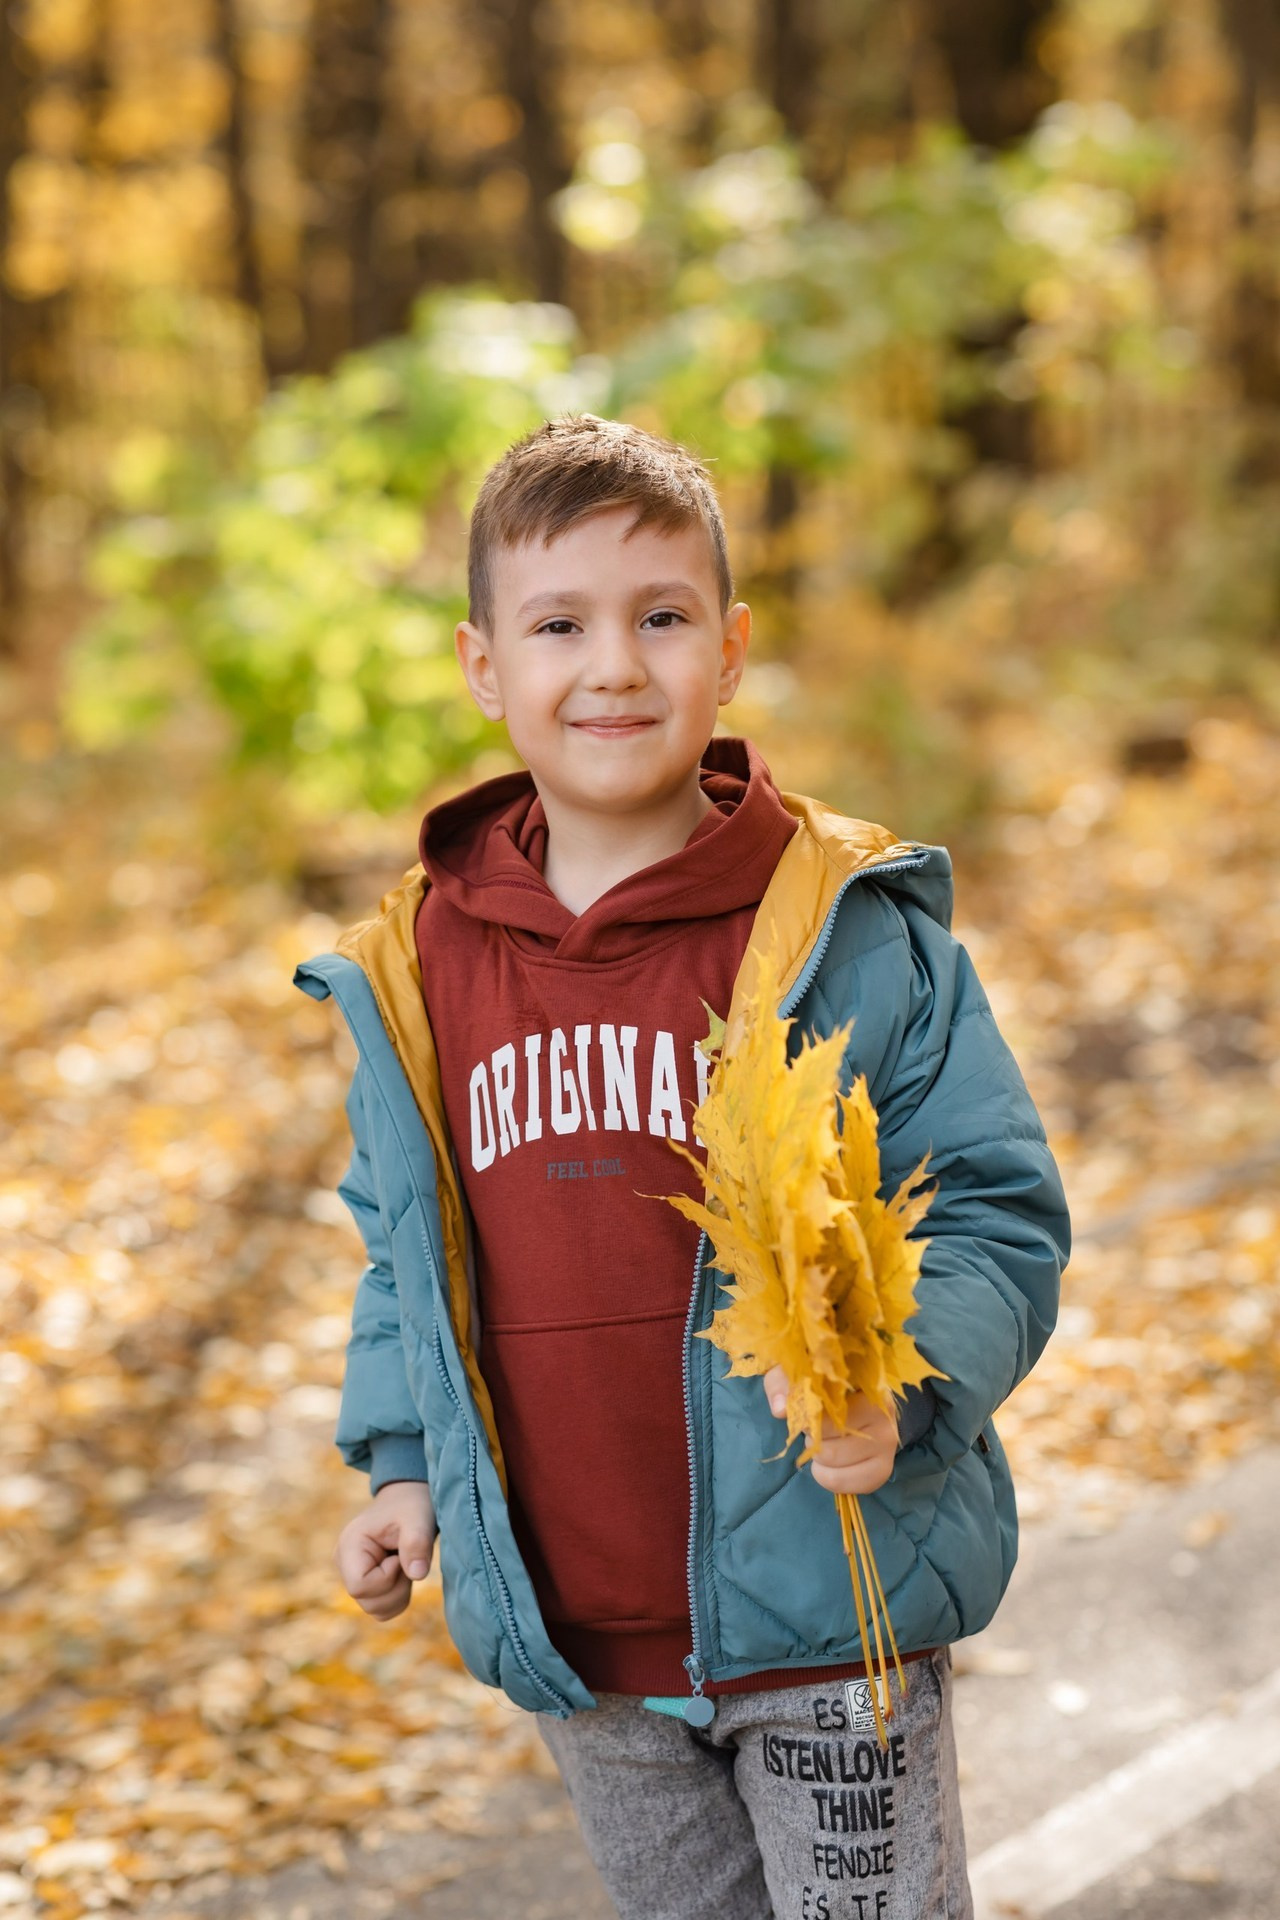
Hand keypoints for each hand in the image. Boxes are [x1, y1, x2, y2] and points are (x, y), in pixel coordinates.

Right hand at [334, 1481, 437, 1620]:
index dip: (386, 1578)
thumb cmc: (411, 1506)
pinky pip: (380, 1610)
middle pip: (368, 1602)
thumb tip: (417, 1575)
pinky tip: (403, 1574)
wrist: (408, 1502)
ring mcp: (351, 1575)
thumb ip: (416, 1543)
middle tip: (407, 1560)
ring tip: (405, 1564)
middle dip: (396, 1588)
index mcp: (349, 1545)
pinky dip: (397, 1599)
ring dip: (399, 1594)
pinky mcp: (364, 1585)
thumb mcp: (418, 1518)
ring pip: (375, 1609)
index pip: (359, 1585)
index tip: (399, 1556)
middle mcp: (344, 1563)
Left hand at [762, 1367, 898, 1495]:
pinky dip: (831, 1479)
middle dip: (812, 1439)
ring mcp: (888, 1443)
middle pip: (829, 1434)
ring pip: (835, 1461)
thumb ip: (783, 1383)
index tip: (806, 1412)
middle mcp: (884, 1413)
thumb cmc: (824, 1385)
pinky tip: (831, 1466)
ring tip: (824, 1444)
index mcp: (865, 1383)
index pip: (829, 1407)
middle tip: (815, 1430)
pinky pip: (849, 1483)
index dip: (808, 1415)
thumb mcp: (798, 1374)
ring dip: (819, 1459)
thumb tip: (780, 1411)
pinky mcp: (884, 1468)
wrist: (857, 1397)